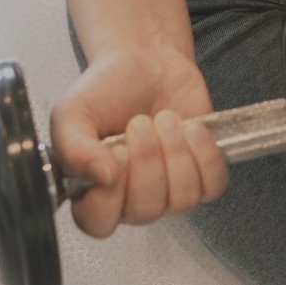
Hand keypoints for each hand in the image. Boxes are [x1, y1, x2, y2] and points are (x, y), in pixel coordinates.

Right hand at [50, 43, 229, 237]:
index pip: (99, 223)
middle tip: (140, 124)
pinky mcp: (202, 174)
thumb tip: (102, 177)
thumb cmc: (106, 89)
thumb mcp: (72, 113)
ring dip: (176, 153)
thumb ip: (73, 148)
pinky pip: (213, 186)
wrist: (146, 61)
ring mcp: (169, 189)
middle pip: (145, 211)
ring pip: (182, 201)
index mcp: (92, 191)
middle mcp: (130, 198)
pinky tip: (192, 129)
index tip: (116, 153)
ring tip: (164, 120)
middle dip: (147, 160)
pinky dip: (206, 155)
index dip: (111, 194)